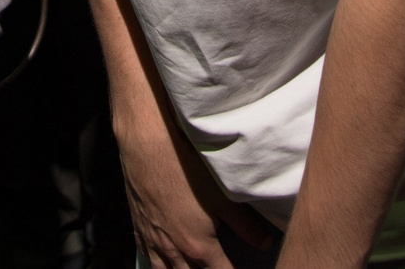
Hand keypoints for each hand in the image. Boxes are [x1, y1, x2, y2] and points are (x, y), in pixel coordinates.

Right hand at [116, 109, 277, 268]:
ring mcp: (153, 242)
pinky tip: (165, 261)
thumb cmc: (187, 169)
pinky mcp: (138, 229)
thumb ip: (246, 226)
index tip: (237, 268)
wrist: (147, 147)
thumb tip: (266, 243)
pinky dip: (160, 264)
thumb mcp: (224, 197)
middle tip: (216, 264)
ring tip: (192, 266)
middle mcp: (174, 251)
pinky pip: (148, 259)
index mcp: (199, 248)